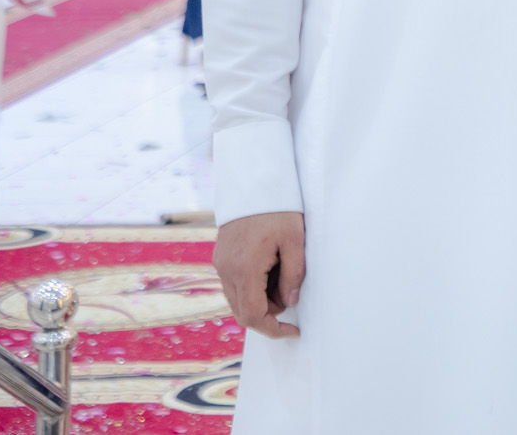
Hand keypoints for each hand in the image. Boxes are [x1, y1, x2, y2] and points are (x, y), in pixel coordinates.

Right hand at [215, 211, 305, 338]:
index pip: (253, 316)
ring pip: (237, 300)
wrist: (253, 183)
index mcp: (245, 270)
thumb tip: (290, 302)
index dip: (273, 330)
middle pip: (243, 312)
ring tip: (282, 274)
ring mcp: (220, 265)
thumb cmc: (279, 210)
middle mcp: (227, 271)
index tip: (294, 332)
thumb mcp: (295, 240)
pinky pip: (233, 285)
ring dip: (259, 300)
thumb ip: (294, 275)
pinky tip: (269, 268)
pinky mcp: (220, 258)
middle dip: (268, 314)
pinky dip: (251, 288)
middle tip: (290, 292)